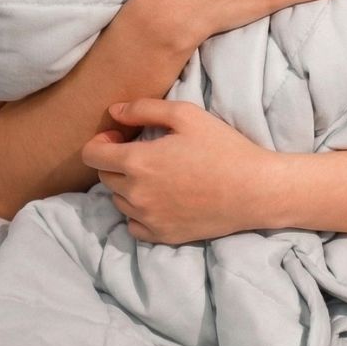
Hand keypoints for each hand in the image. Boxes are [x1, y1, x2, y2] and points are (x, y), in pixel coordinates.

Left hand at [80, 98, 274, 244]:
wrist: (254, 190)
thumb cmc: (221, 147)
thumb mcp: (185, 114)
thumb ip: (143, 108)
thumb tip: (114, 112)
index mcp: (137, 162)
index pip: (92, 155)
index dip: (101, 142)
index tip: (120, 137)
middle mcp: (136, 195)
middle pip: (104, 177)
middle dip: (115, 161)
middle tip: (142, 150)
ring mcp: (149, 219)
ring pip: (119, 200)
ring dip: (127, 185)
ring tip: (155, 173)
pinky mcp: (163, 236)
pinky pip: (133, 225)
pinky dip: (138, 212)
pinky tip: (159, 198)